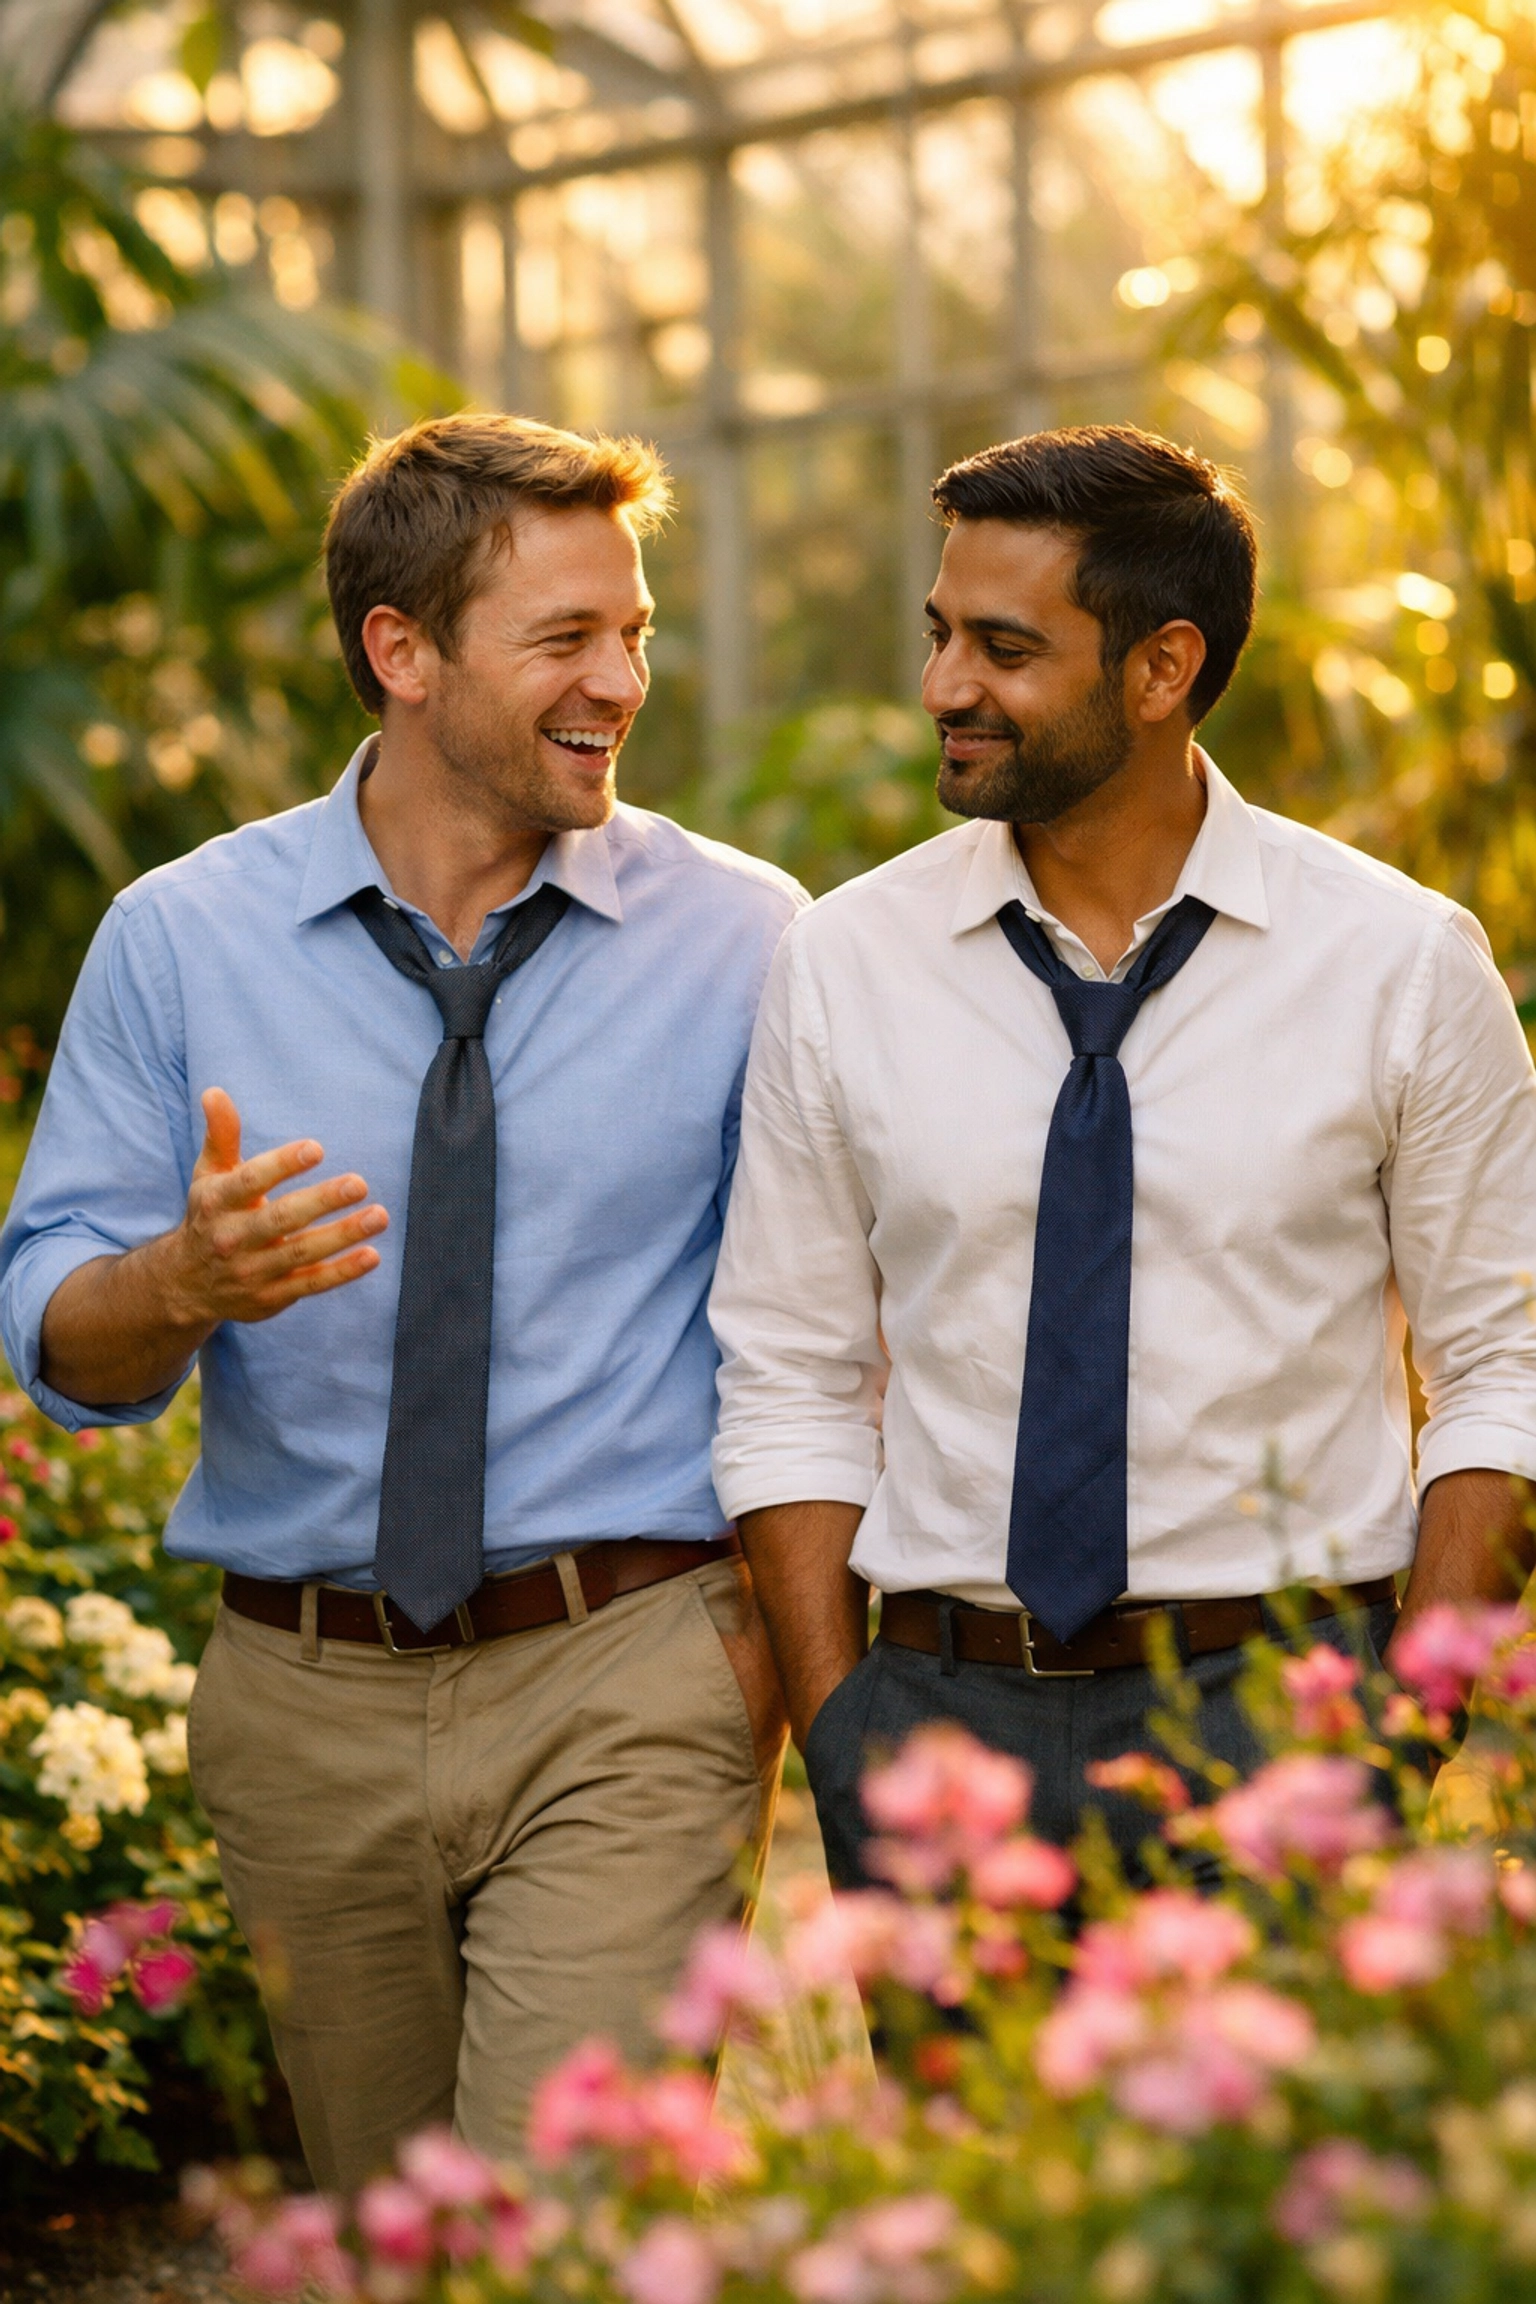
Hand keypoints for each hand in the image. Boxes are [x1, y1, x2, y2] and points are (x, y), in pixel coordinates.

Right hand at [165, 1088, 388, 1330]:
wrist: (185, 1284)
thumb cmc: (210, 1215)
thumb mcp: (208, 1175)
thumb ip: (221, 1135)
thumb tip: (215, 1092)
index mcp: (216, 1202)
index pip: (249, 1182)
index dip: (282, 1165)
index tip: (316, 1148)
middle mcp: (232, 1238)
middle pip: (281, 1218)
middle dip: (321, 1201)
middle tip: (359, 1183)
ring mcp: (252, 1271)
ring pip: (302, 1253)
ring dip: (343, 1235)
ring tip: (379, 1215)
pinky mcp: (271, 1297)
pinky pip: (312, 1284)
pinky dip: (342, 1271)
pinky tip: (372, 1255)